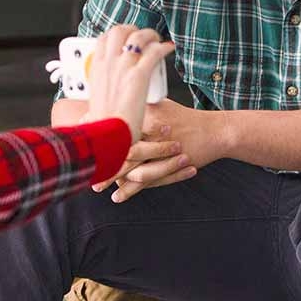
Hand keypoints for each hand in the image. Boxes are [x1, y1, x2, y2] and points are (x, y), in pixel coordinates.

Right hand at [82, 25, 175, 146]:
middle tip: (143, 37)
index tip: (126, 37)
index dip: (117, 34)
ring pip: (139, 37)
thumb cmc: (104, 124)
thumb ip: (101, 92)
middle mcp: (108, 63)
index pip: (104, 38)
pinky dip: (163, 47)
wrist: (109, 135)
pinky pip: (154, 52)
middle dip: (134, 29)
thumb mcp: (95, 101)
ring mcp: (123, 67)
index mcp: (96, 68)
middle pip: (120, 31)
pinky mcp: (139, 75)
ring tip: (157, 40)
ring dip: (150, 35)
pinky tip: (169, 48)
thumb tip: (103, 96)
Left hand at [94, 99, 227, 202]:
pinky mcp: (173, 166)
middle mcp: (156, 135)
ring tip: (98, 187)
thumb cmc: (187, 118)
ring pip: (134, 168)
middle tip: (86, 170)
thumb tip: (114, 104)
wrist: (216, 131)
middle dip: (104, 162)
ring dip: (115, 180)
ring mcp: (165, 152)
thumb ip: (140, 107)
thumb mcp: (162, 106)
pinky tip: (119, 196)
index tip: (84, 140)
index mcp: (150, 118)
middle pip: (123, 150)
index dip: (101, 134)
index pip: (120, 127)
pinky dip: (132, 190)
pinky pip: (149, 181)